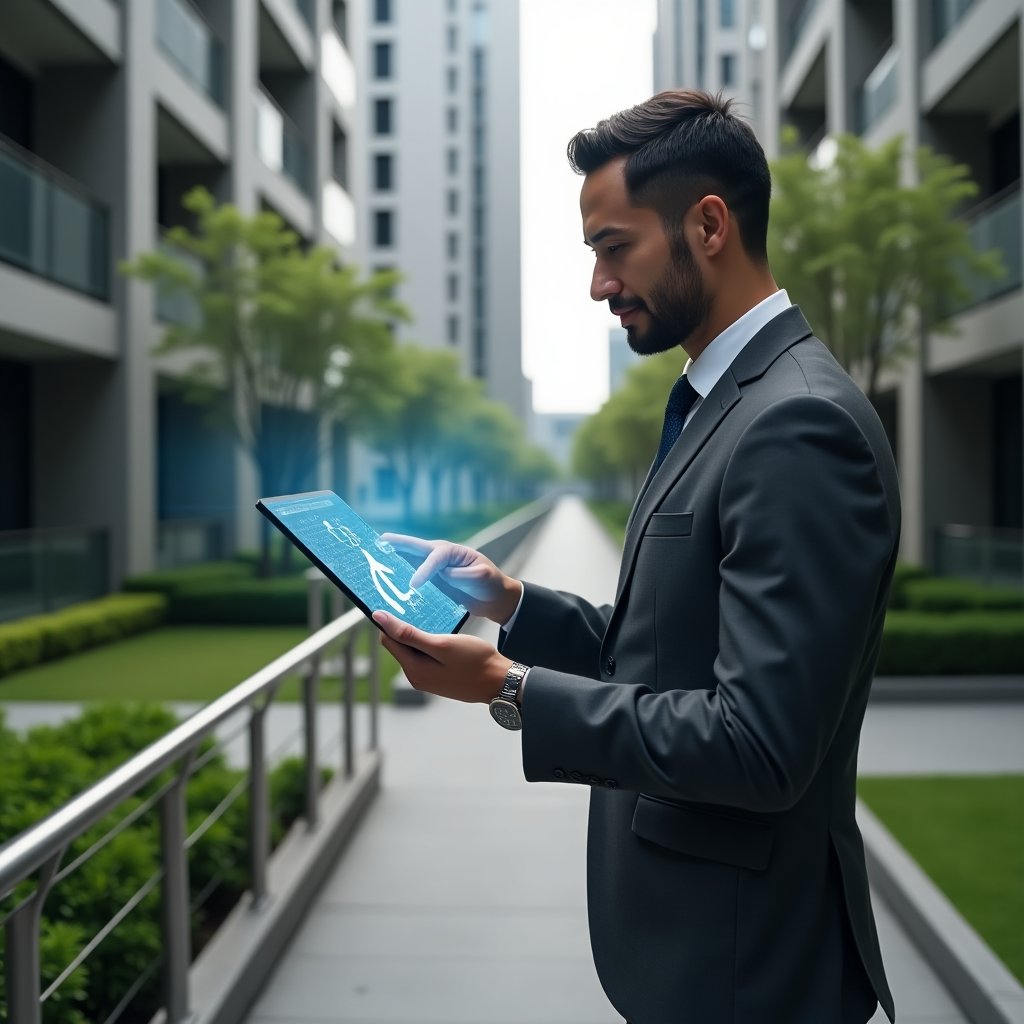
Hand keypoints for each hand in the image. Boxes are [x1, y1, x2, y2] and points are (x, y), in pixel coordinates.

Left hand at [372, 611, 511, 702]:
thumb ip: (408, 633)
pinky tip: (443, 635)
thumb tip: (380, 619)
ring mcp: (427, 679)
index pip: (388, 640)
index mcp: (413, 669)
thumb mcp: (441, 644)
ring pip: (413, 650)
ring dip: (419, 635)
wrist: (499, 681)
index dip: (390, 621)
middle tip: (420, 607)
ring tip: (434, 620)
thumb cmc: (475, 661)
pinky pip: (425, 657)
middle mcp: (416, 677)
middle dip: (405, 627)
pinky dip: (430, 644)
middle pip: (399, 646)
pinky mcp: (438, 678)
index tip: (401, 603)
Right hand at [380, 533, 522, 624]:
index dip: (423, 569)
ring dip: (389, 563)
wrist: (492, 598)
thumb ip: (465, 575)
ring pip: (406, 563)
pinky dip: (396, 581)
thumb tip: (445, 574)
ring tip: (369, 563)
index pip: (434, 556)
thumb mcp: (483, 577)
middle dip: (392, 546)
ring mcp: (430, 569)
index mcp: (450, 551)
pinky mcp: (427, 583)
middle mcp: (436, 557)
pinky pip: (408, 580)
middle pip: (411, 549)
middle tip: (372, 544)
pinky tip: (382, 587)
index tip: (414, 584)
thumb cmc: (490, 583)